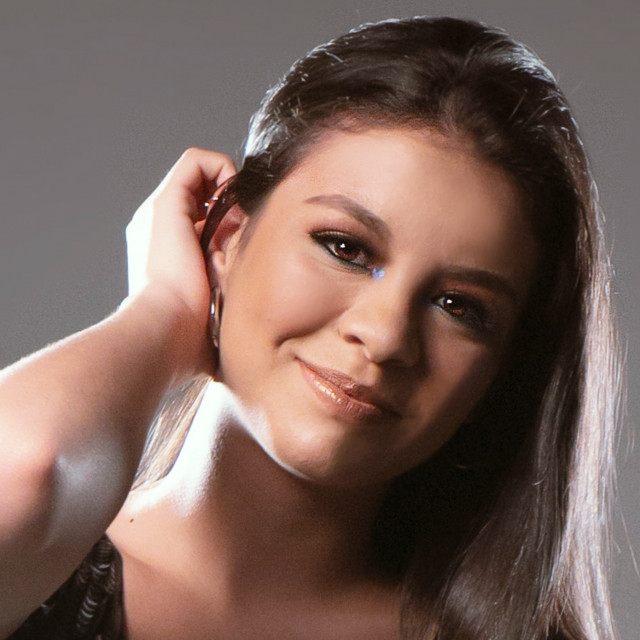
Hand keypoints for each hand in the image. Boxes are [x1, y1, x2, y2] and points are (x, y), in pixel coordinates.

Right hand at [124, 148, 236, 374]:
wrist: (166, 331)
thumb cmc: (190, 333)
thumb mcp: (214, 308)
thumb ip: (225, 291)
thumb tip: (249, 288)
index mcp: (167, 252)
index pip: (200, 217)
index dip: (228, 218)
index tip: (245, 239)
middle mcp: (159, 227)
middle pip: (200, 194)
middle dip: (231, 203)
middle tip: (245, 230)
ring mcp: (159, 213)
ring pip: (199, 174)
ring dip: (228, 186)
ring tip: (240, 218)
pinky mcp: (166, 202)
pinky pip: (196, 161)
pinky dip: (223, 170)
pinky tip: (235, 201)